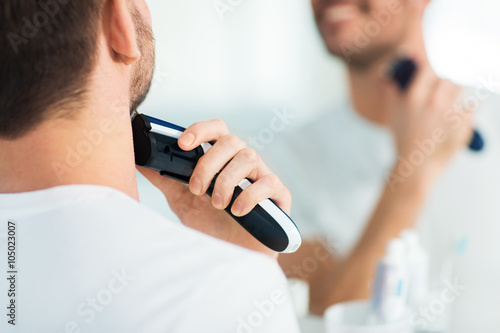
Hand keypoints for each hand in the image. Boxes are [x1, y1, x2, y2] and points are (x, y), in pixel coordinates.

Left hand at [137, 119, 291, 257]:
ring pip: (249, 157)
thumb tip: (139, 160)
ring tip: (217, 205)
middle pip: (231, 141)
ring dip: (227, 180)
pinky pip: (269, 183)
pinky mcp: (278, 195)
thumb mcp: (183, 200)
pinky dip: (251, 195)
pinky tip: (237, 212)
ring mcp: (262, 176)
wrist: (232, 257)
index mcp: (222, 158)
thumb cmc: (211, 224)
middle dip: (210, 163)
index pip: (216, 130)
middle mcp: (243, 163)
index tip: (182, 144)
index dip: (200, 130)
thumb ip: (166, 179)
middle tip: (196, 189)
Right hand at [385, 65, 472, 179]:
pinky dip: (466, 108)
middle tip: (442, 87)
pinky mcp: (464, 123)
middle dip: (445, 80)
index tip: (434, 68)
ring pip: (460, 88)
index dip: (432, 65)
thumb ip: (392, 88)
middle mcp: (433, 102)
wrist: (417, 166)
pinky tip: (457, 117)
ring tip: (448, 102)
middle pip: (447, 76)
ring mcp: (450, 112)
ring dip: (456, 91)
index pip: (429, 67)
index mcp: (413, 97)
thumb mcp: (392, 113)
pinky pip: (471, 106)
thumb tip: (392, 69)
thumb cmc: (404, 140)